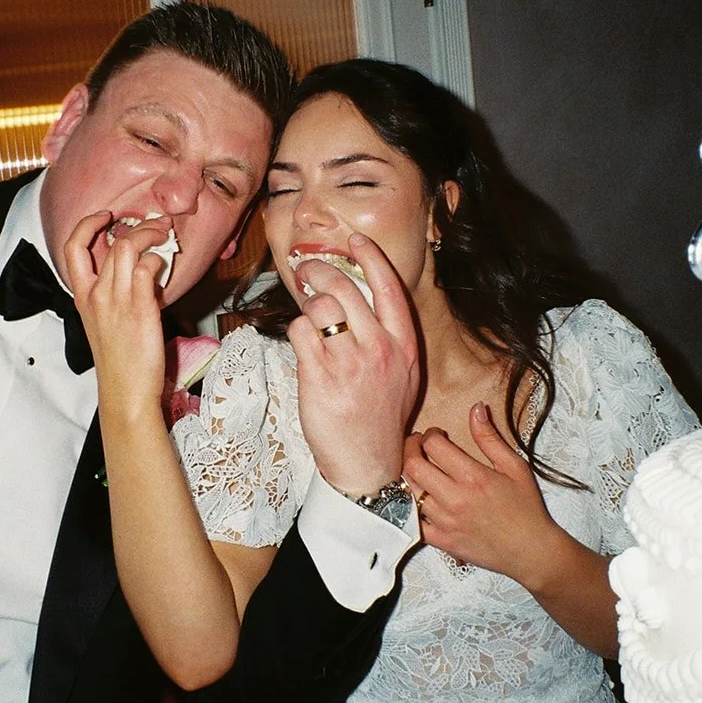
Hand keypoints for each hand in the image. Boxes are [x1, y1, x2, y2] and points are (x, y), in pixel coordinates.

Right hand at [62, 210, 173, 420]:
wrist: (125, 391)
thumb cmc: (119, 361)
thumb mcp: (104, 323)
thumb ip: (115, 294)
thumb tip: (141, 270)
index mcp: (82, 297)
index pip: (72, 248)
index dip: (87, 224)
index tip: (106, 216)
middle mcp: (96, 294)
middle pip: (112, 242)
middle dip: (138, 225)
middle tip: (157, 224)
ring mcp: (118, 300)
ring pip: (130, 247)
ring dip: (152, 235)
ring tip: (166, 236)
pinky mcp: (141, 308)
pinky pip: (150, 267)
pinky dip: (160, 259)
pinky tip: (166, 265)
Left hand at [286, 232, 419, 495]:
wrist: (368, 463)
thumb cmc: (381, 416)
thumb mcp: (403, 373)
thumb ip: (389, 336)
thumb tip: (362, 298)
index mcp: (403, 345)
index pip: (388, 287)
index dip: (370, 256)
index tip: (355, 239)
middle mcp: (378, 348)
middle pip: (345, 287)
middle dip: (320, 270)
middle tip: (307, 270)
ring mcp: (348, 363)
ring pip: (319, 306)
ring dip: (307, 303)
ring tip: (306, 313)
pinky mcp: (319, 377)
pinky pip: (300, 333)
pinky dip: (297, 332)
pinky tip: (303, 344)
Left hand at [403, 402, 570, 586]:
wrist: (531, 550)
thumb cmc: (526, 509)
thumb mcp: (515, 467)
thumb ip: (490, 438)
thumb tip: (476, 409)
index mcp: (473, 476)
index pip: (433, 445)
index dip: (430, 434)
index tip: (436, 435)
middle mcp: (454, 498)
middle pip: (412, 465)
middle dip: (410, 448)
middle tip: (418, 446)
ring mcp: (445, 521)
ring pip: (409, 491)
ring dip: (409, 475)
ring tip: (419, 469)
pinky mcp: (441, 541)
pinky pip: (412, 522)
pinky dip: (409, 508)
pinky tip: (417, 499)